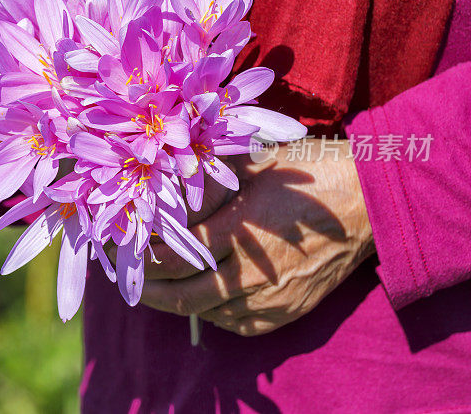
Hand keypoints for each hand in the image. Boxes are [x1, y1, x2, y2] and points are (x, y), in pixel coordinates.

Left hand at [140, 139, 374, 335]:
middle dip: (146, 287)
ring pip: (205, 312)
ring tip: (153, 283)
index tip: (123, 244)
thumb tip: (160, 187)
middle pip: (182, 295)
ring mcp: (271, 299)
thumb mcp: (250, 164)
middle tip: (125, 275)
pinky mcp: (285, 313)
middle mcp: (254, 273)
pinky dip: (210, 312)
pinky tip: (198, 294)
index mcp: (242, 229)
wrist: (366, 202)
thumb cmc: (305, 174)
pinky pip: (235, 323)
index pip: (174, 255)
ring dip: (175, 300)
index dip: (142, 254)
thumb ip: (204, 181)